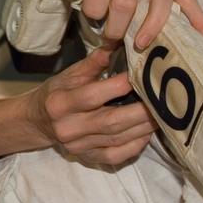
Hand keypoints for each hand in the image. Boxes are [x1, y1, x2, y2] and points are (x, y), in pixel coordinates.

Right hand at [28, 45, 154, 166]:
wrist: (38, 122)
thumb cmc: (57, 93)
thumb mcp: (68, 75)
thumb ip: (93, 63)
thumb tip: (118, 44)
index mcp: (60, 103)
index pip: (93, 95)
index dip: (119, 86)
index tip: (142, 75)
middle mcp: (68, 127)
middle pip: (110, 121)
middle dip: (141, 111)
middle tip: (164, 100)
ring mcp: (78, 146)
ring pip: (118, 139)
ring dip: (144, 127)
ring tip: (164, 115)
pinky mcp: (88, 158)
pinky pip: (116, 156)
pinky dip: (135, 146)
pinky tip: (147, 134)